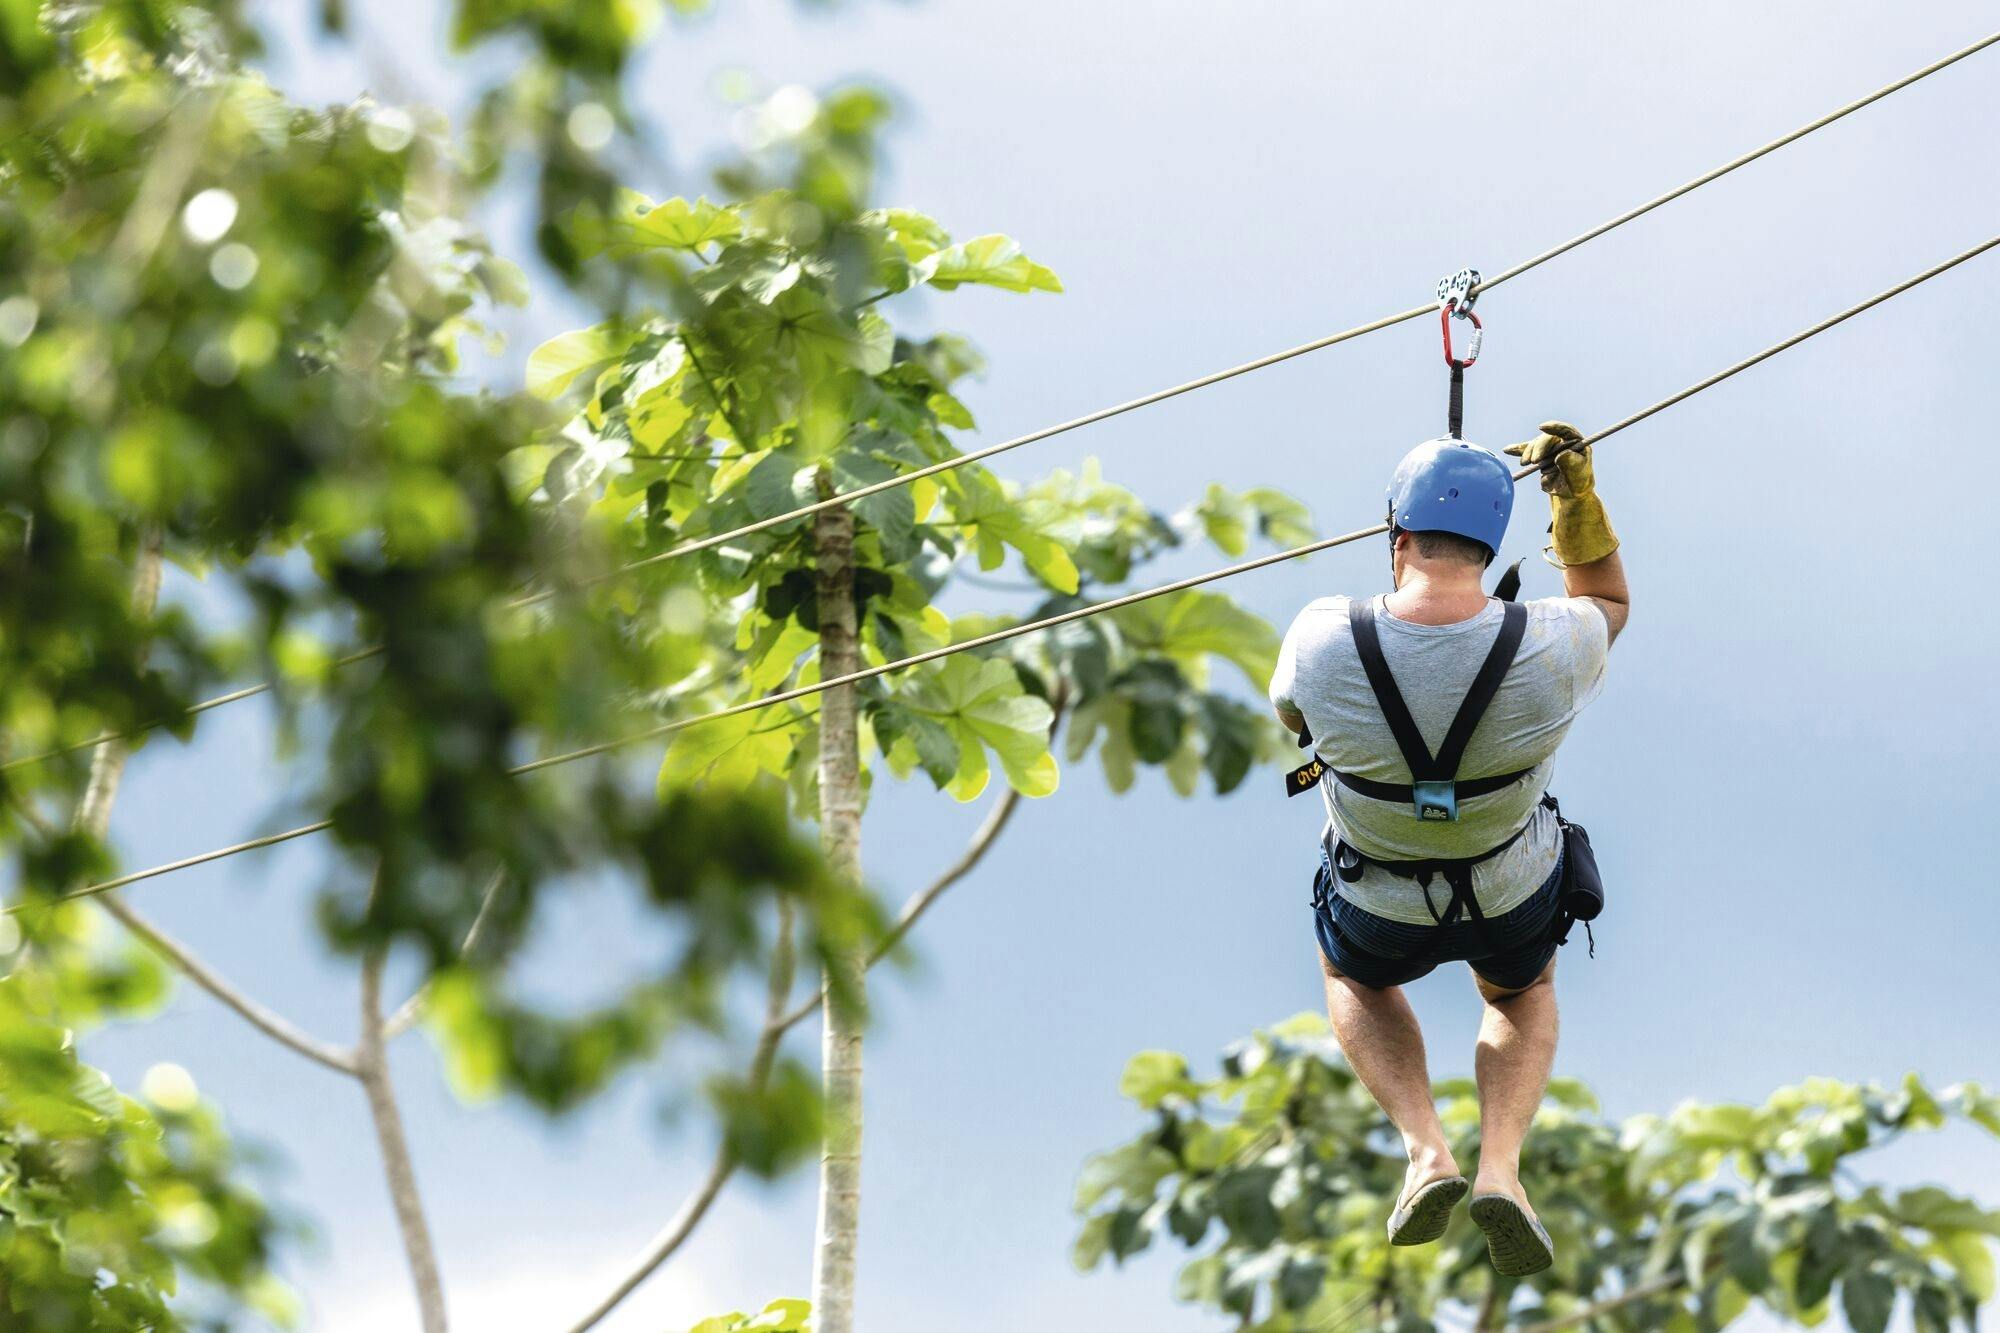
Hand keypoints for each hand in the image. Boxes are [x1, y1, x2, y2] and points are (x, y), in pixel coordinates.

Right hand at [1504, 420, 1617, 565]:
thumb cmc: (1578, 482)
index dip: (1554, 427)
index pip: (1565, 430)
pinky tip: (1507, 449)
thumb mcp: (1579, 474)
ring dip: (1528, 452)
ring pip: (1535, 445)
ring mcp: (1549, 448)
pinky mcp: (1538, 456)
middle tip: (1534, 461)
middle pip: (1547, 438)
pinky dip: (1517, 450)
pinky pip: (1526, 451)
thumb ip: (1571, 463)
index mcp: (1575, 442)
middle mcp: (1561, 442)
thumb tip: (1560, 455)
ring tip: (1525, 464)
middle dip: (1538, 448)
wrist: (1570, 493)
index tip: (1542, 427)